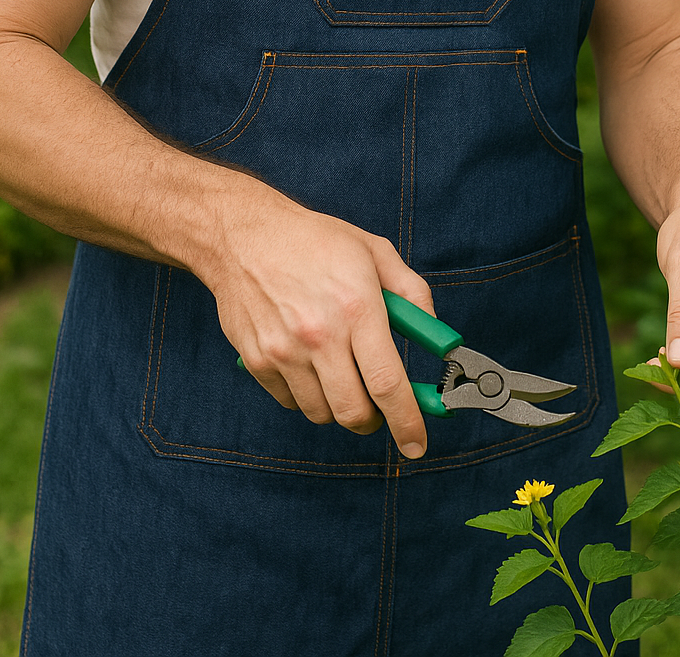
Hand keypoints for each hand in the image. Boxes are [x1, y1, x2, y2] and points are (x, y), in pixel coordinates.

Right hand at [204, 179, 434, 458]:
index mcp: (357, 306)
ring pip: (322, 413)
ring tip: (339, 370)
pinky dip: (306, 395)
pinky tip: (308, 362)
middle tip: (377, 405)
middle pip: (354, 413)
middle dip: (374, 420)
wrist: (244, 235)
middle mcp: (319, 335)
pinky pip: (290, 402)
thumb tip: (435, 336)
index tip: (416, 444)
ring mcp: (284, 351)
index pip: (388, 383)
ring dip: (338, 406)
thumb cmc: (314, 241)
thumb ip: (412, 293)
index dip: (407, 421)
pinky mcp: (257, 361)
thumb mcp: (374, 252)